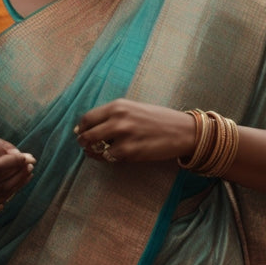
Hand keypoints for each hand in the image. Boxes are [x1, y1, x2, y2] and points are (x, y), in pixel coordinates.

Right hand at [0, 133, 34, 208]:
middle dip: (19, 172)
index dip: (15, 163)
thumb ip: (4, 147)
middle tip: (30, 163)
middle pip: (0, 180)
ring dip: (19, 181)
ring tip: (28, 170)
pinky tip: (22, 180)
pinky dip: (13, 190)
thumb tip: (25, 158)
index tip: (26, 157)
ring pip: (1, 191)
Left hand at [75, 99, 195, 164]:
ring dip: (94, 152)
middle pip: (87, 134)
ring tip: (98, 152)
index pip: (87, 118)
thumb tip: (91, 126)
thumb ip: (115, 115)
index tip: (82, 133)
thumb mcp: (136, 108)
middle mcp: (119, 119)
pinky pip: (109, 158)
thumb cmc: (161, 119)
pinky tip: (114, 156)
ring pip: (95, 148)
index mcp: (119, 105)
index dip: (81, 128)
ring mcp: (124, 136)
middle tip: (86, 146)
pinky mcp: (130, 151)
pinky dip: (108, 158)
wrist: (184, 131)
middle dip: (84, 142)